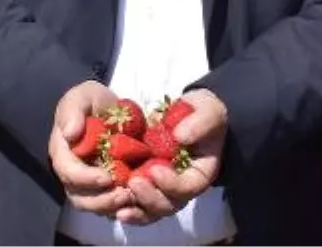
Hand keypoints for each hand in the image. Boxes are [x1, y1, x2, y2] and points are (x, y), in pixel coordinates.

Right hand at [48, 81, 132, 216]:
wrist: (112, 108)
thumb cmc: (94, 101)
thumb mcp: (83, 95)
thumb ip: (73, 110)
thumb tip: (69, 133)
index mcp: (64, 152)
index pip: (68, 172)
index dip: (85, 179)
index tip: (107, 176)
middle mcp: (74, 172)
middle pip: (80, 198)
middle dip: (101, 200)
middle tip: (124, 194)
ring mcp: (90, 183)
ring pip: (95, 206)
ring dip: (112, 206)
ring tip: (132, 198)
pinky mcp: (107, 188)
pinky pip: (111, 207)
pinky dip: (124, 208)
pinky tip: (138, 201)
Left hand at [118, 89, 226, 225]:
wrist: (187, 111)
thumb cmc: (202, 112)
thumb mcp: (208, 111)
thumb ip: (200, 123)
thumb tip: (180, 136)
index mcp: (199, 173)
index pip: (188, 188)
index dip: (172, 184)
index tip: (155, 170)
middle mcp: (182, 186)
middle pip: (168, 204)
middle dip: (150, 198)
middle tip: (134, 182)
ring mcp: (162, 187)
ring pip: (151, 210)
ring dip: (136, 210)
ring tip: (119, 204)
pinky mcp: (146, 182)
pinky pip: (136, 202)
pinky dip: (126, 207)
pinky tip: (113, 209)